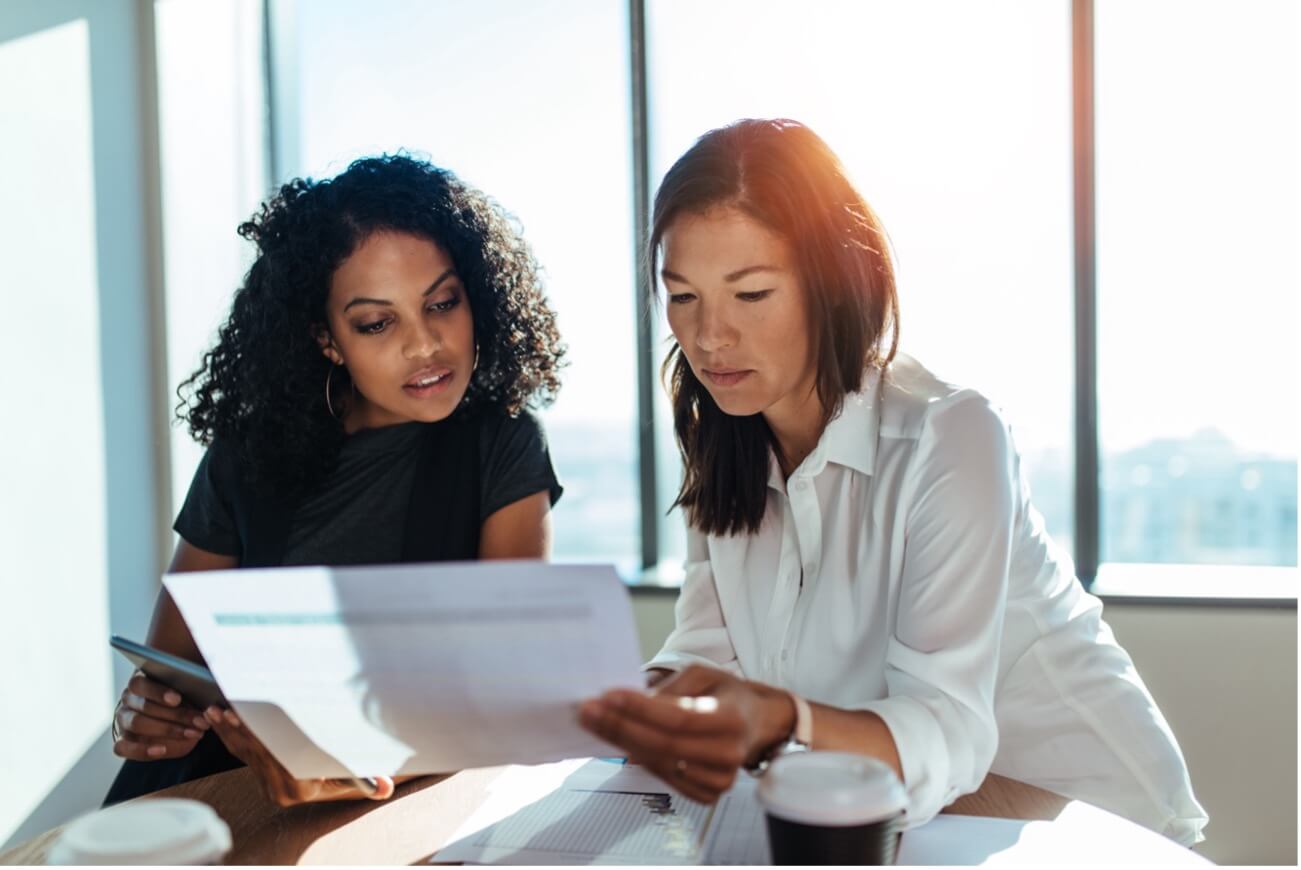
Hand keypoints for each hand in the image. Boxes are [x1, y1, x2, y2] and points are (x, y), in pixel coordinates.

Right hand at [112, 671, 209, 760]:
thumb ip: (192, 684)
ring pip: (136, 724)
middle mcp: (128, 700)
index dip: (158, 692)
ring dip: (167, 730)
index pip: (140, 683)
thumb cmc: (186, 698)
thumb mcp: (190, 688)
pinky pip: (123, 748)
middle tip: (200, 721)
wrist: (177, 720)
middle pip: (143, 707)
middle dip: (175, 715)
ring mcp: (124, 721)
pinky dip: (141, 750)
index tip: (177, 699)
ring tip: (193, 733)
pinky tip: (161, 750)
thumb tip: (204, 685)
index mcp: (140, 681)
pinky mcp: (123, 742)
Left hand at [204, 706, 395, 806]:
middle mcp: (277, 788)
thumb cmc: (341, 779)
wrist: (326, 790)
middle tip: (224, 707)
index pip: (277, 757)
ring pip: (243, 752)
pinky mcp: (257, 772)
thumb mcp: (353, 780)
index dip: (262, 737)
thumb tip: (386, 786)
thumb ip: (369, 784)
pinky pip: (238, 752)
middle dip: (239, 728)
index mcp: (298, 788)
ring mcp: (265, 781)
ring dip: (227, 730)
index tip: (251, 720)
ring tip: (214, 711)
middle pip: (256, 752)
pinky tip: (216, 718)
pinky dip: (227, 734)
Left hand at [578, 665, 794, 803]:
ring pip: (659, 763)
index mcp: (732, 719)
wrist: (756, 724)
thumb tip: (632, 705)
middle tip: (588, 712)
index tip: (607, 696)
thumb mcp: (702, 675)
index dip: (640, 709)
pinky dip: (640, 760)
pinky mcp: (707, 793)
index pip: (678, 718)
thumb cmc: (727, 696)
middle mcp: (728, 753)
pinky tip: (622, 743)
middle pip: (663, 744)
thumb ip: (670, 689)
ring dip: (621, 744)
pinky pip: (664, 778)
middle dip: (619, 726)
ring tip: (595, 723)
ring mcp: (719, 779)